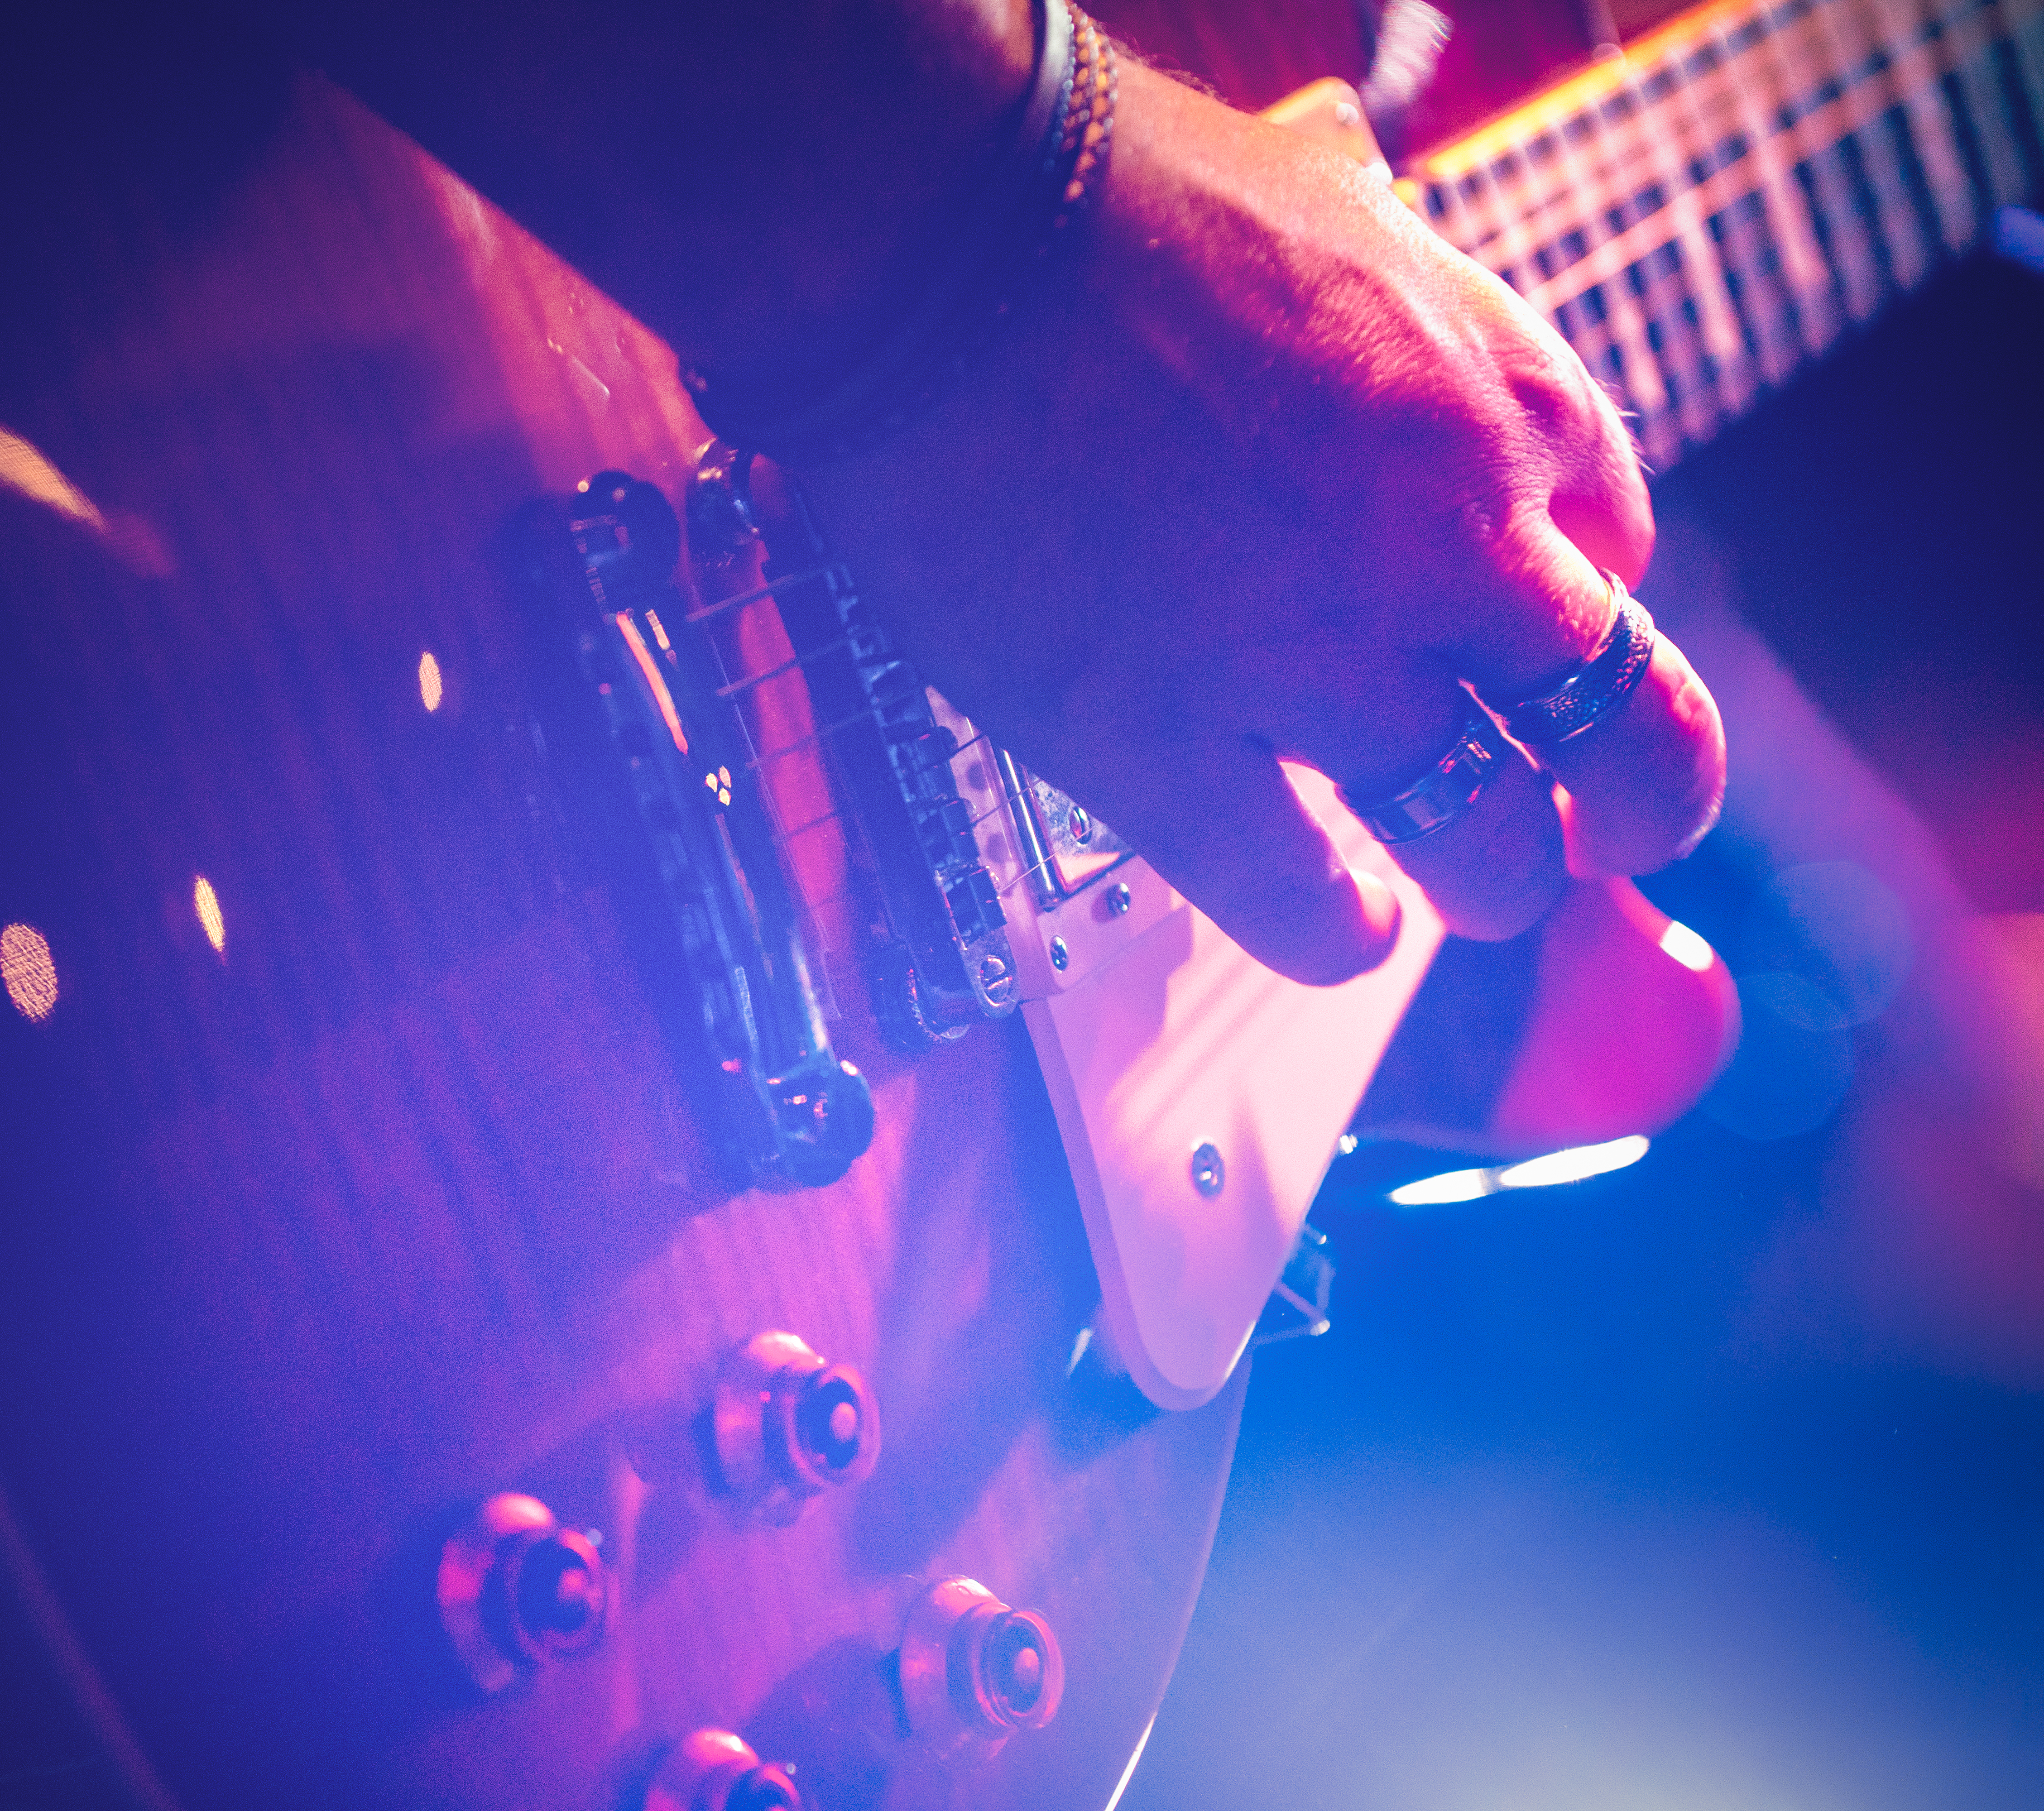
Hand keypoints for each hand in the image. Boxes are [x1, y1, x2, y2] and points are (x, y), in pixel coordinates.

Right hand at [793, 62, 1726, 984]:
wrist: (942, 241)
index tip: (1532, 629)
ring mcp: (1315, 664)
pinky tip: (1340, 926)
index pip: (1618, 549)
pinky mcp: (1168, 751)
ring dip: (1494, 877)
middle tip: (1600, 826)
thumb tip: (1378, 307)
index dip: (1576, 605)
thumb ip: (1392, 299)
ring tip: (1467, 885)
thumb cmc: (1105, 196)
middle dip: (1632, 798)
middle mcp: (1451, 546)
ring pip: (1492, 840)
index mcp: (1502, 399)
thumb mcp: (1332, 211)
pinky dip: (1340, 932)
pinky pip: (1306, 904)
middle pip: (1626, 729)